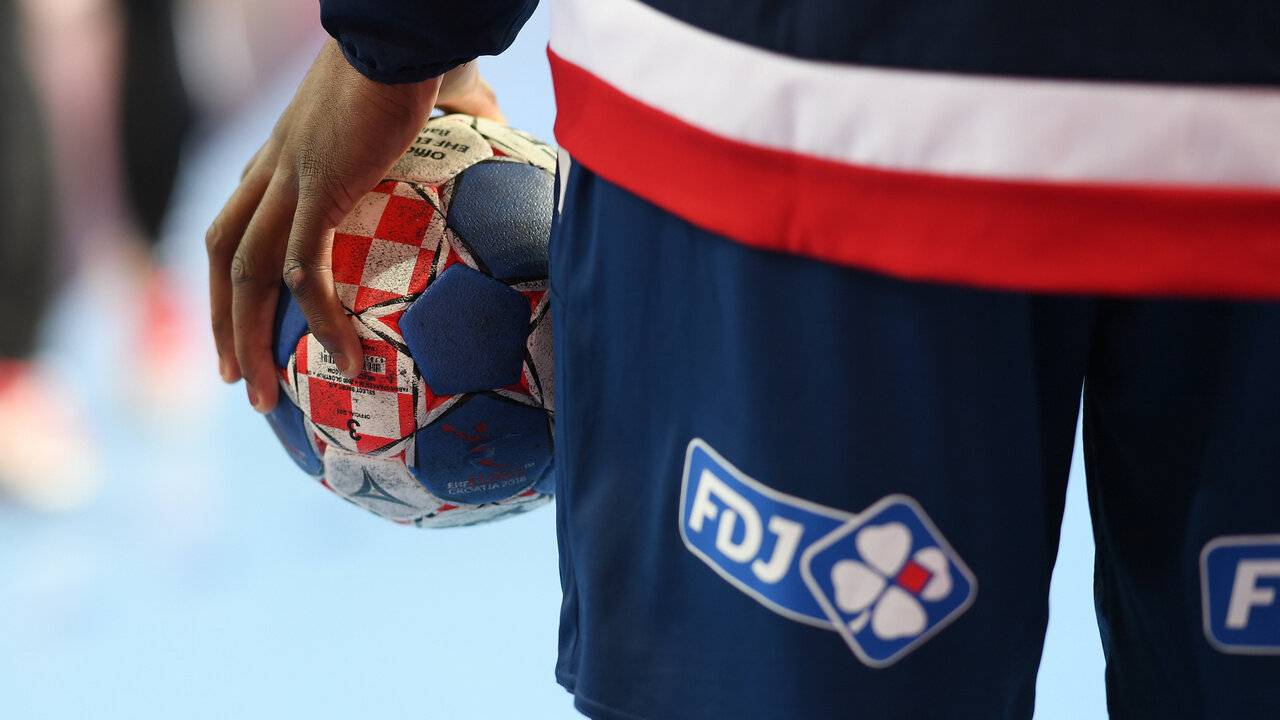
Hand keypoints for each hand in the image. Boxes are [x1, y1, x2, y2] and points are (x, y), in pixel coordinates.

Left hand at [207, 39, 501, 411]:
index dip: (234, 270)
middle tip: (235, 375)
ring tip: (261, 393)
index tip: (247, 314)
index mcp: (290, 150)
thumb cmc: (428, 54)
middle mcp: (275, 167)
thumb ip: (467, 127)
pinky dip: (320, 320)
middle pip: (221, 249)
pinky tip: (345, 359)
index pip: (241, 216)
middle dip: (221, 317)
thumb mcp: (448, 101)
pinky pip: (305, 272)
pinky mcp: (318, 189)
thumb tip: (512, 147)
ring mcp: (290, 178)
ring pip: (243, 271)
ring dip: (244, 336)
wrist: (408, 29)